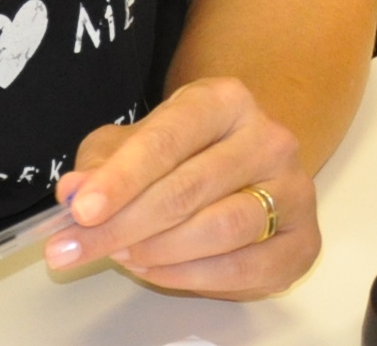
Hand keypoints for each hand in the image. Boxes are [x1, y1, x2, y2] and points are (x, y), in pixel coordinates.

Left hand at [50, 76, 315, 298]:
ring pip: (222, 227)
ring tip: (120, 255)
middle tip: (75, 250)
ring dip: (159, 250)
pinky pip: (244, 266)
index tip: (82, 211)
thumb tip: (73, 191)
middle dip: (125, 224)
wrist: (248, 169)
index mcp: (226, 101)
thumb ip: (101, 165)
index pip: (169, 137)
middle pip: (190, 187)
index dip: (123, 177)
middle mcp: (269, 137)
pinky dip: (192, 276)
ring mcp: (294, 188)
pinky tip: (157, 270)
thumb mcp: (132, 146)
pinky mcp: (303, 238)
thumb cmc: (180, 155)